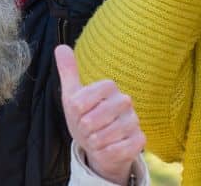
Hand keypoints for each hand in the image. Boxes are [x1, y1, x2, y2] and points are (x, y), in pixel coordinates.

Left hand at [56, 45, 144, 184]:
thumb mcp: (73, 96)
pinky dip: (105, 153)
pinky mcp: (140, 140)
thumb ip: (68, 72)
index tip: (78, 114)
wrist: (101, 145)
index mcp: (109, 87)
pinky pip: (116, 150)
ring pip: (103, 136)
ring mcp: (134, 120)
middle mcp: (125, 101)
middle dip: (83, 130)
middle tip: (87, 129)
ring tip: (96, 139)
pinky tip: (106, 149)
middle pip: (90, 120)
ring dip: (94, 142)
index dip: (75, 113)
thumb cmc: (86, 117)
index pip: (80, 101)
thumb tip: (61, 47)